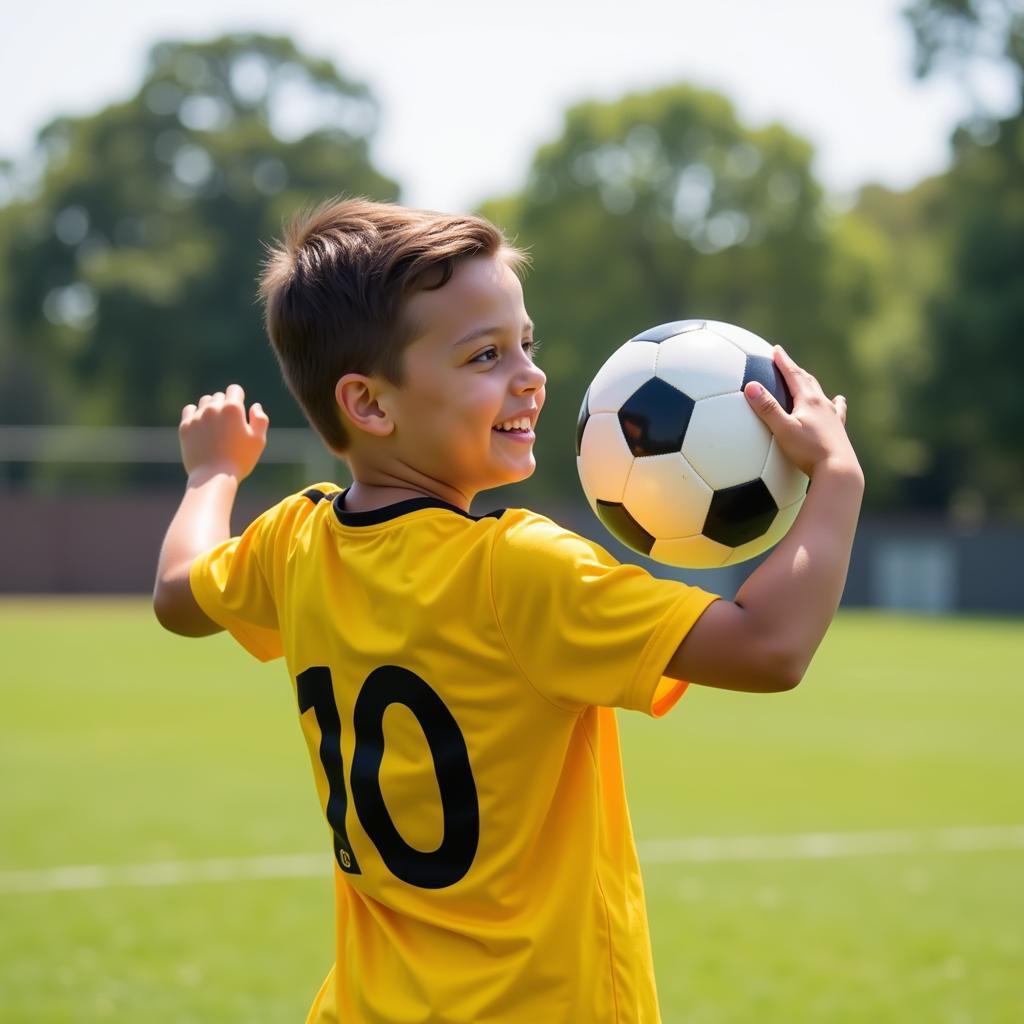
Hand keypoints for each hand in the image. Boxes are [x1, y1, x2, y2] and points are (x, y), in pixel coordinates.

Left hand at [179, 384, 268, 480]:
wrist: (213, 477)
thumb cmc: (240, 460)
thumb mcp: (258, 440)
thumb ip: (260, 419)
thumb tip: (254, 406)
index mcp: (233, 408)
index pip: (235, 389)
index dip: (239, 398)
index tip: (240, 411)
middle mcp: (213, 408)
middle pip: (219, 396)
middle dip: (225, 405)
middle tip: (229, 425)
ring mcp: (197, 416)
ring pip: (205, 402)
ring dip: (211, 408)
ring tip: (216, 426)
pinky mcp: (185, 426)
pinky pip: (190, 410)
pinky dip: (196, 414)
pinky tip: (202, 426)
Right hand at [743, 346, 857, 478]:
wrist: (838, 470)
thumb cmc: (808, 451)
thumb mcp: (782, 430)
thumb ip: (767, 408)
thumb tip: (750, 386)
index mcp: (809, 401)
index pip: (793, 375)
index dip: (783, 361)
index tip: (776, 349)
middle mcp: (823, 404)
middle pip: (807, 380)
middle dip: (794, 369)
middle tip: (785, 361)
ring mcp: (833, 417)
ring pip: (821, 394)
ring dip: (811, 384)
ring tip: (808, 379)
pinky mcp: (839, 430)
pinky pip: (837, 411)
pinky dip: (835, 403)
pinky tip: (839, 401)